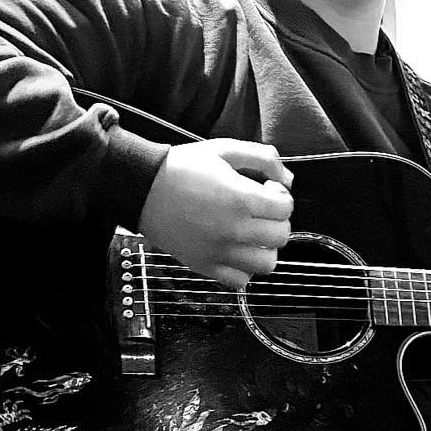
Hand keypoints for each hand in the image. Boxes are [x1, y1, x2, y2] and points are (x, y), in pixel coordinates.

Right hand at [137, 138, 293, 289]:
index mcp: (240, 198)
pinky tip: (236, 249)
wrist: (142, 187)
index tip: (268, 189)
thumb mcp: (224, 149)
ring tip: (253, 233)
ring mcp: (218, 251)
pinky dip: (244, 268)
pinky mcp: (204, 265)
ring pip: (266, 264)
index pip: (285, 209)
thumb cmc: (181, 168)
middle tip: (262, 210)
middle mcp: (232, 229)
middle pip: (281, 236)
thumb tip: (287, 178)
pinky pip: (240, 281)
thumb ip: (263, 158)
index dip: (281, 196)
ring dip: (266, 247)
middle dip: (278, 220)